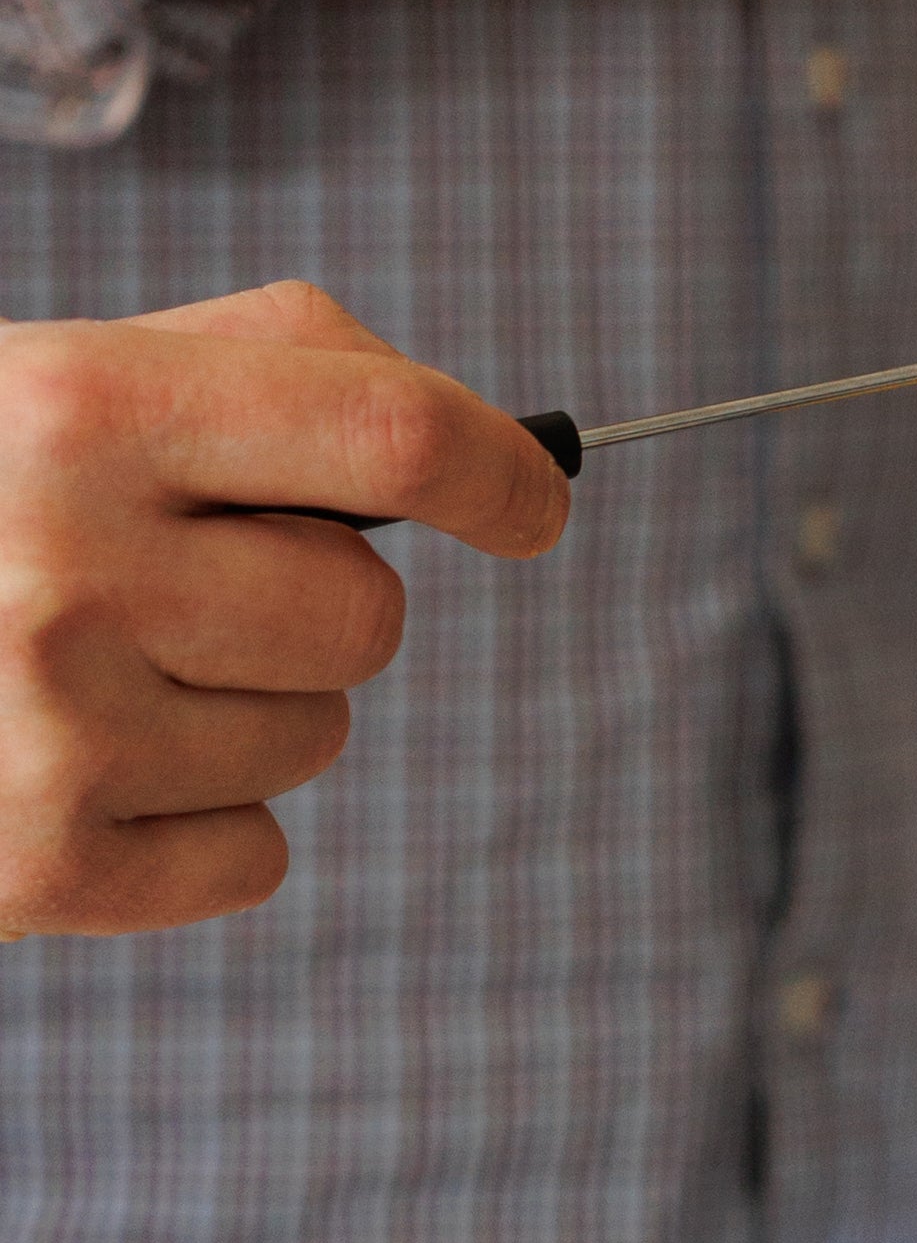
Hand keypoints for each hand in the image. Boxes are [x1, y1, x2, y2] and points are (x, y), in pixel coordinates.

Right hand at [0, 281, 569, 937]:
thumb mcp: (54, 389)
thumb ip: (257, 376)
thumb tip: (479, 448)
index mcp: (73, 412)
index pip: (383, 435)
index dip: (499, 469)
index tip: (536, 498)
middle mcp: (66, 567)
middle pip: (370, 612)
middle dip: (314, 603)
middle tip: (182, 587)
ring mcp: (59, 729)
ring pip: (322, 735)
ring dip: (250, 711)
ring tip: (99, 673)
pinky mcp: (56, 866)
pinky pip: (259, 853)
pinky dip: (198, 824)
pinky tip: (85, 769)